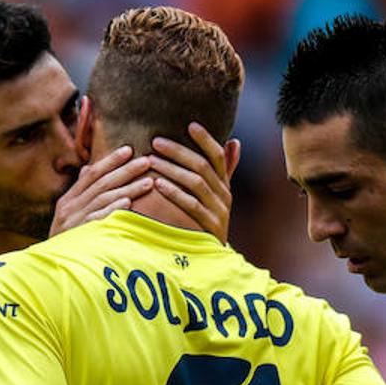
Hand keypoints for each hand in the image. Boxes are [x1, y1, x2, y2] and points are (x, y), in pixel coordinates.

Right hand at [50, 146, 151, 234]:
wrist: (49, 268)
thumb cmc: (64, 241)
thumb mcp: (67, 215)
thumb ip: (79, 193)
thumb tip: (87, 169)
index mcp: (68, 200)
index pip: (91, 174)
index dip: (110, 161)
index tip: (129, 150)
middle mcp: (70, 207)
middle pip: (101, 183)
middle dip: (125, 171)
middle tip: (146, 161)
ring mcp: (75, 221)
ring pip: (104, 199)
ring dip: (127, 189)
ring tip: (148, 182)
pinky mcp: (81, 236)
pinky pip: (98, 219)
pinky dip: (112, 210)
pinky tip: (127, 203)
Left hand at [149, 122, 234, 242]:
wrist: (213, 259)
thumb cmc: (208, 222)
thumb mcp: (218, 196)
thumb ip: (224, 171)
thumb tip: (234, 142)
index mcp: (224, 185)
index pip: (218, 155)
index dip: (206, 139)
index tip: (190, 124)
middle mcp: (224, 195)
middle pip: (203, 166)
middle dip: (178, 152)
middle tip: (156, 141)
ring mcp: (218, 211)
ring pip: (195, 183)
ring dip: (172, 169)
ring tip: (151, 160)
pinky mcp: (209, 227)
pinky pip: (191, 205)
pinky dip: (173, 193)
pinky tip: (157, 184)